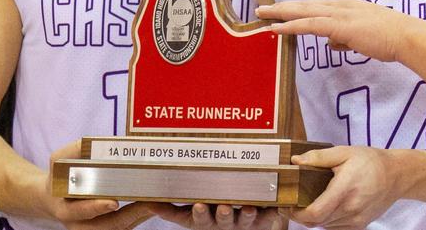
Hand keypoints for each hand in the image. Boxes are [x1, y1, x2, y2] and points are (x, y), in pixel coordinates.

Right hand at [44, 142, 154, 229]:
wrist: (56, 198)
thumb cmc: (60, 177)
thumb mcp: (58, 161)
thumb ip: (73, 151)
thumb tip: (92, 143)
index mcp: (65, 209)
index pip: (81, 212)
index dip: (96, 207)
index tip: (113, 202)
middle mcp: (81, 224)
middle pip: (108, 226)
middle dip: (131, 214)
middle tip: (150, 202)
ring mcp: (95, 229)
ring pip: (121, 228)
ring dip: (141, 216)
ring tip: (159, 202)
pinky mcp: (108, 229)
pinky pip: (127, 226)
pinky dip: (142, 216)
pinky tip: (156, 204)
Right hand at [148, 203, 286, 228]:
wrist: (240, 223)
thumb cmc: (210, 212)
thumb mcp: (190, 214)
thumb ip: (172, 208)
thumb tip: (148, 201)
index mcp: (206, 220)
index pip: (199, 219)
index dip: (200, 214)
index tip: (199, 205)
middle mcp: (225, 223)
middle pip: (224, 219)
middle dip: (224, 215)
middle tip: (224, 208)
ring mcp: (245, 222)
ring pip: (247, 218)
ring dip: (248, 214)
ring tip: (250, 208)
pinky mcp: (264, 219)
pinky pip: (270, 216)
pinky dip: (274, 211)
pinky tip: (277, 205)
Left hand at [259, 0, 416, 61]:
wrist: (406, 37)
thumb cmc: (391, 38)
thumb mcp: (364, 36)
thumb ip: (346, 38)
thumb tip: (332, 43)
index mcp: (347, 7)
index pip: (317, 6)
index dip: (298, 8)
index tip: (281, 10)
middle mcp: (341, 6)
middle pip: (306, 4)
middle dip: (283, 6)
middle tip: (263, 7)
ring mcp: (340, 14)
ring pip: (304, 11)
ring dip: (282, 12)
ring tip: (263, 13)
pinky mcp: (340, 25)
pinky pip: (310, 24)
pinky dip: (291, 25)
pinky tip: (277, 28)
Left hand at [290, 146, 402, 229]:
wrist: (397, 175)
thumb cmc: (371, 161)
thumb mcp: (345, 152)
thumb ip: (318, 157)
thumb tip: (296, 161)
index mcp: (345, 189)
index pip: (315, 212)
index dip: (295, 213)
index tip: (286, 204)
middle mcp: (351, 209)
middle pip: (316, 222)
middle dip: (300, 215)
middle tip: (291, 203)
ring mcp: (356, 220)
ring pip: (324, 226)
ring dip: (313, 218)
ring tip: (309, 202)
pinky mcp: (359, 225)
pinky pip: (335, 227)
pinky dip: (326, 220)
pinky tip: (326, 206)